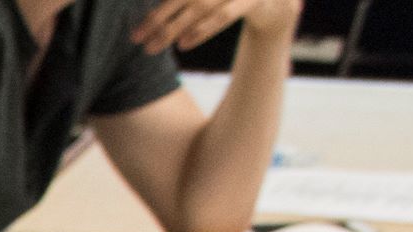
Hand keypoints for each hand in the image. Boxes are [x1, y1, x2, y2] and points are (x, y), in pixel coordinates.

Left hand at [131, 0, 296, 50]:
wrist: (276, 2)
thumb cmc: (232, 0)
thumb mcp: (207, 1)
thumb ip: (186, 3)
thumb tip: (152, 19)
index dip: (156, 10)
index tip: (136, 30)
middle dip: (158, 19)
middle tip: (137, 39)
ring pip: (200, 6)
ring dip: (175, 27)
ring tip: (155, 46)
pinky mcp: (252, 0)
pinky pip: (223, 16)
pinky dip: (202, 30)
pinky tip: (183, 43)